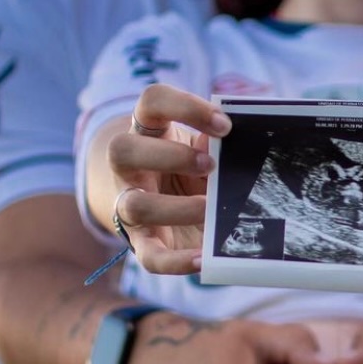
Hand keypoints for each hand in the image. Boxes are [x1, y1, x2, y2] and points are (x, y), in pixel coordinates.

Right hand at [105, 84, 230, 273]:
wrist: (164, 204)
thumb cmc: (192, 168)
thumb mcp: (203, 150)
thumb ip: (217, 143)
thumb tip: (239, 141)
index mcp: (148, 131)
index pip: (152, 101)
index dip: (184, 106)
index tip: (225, 125)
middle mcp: (129, 167)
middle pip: (123, 149)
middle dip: (168, 156)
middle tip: (210, 165)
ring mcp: (129, 204)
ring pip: (133, 204)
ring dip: (175, 208)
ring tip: (208, 209)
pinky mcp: (142, 242)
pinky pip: (150, 256)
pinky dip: (176, 262)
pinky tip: (204, 260)